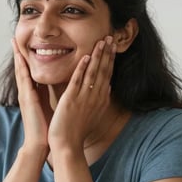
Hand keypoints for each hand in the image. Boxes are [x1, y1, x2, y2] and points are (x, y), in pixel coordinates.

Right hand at [12, 38, 50, 153]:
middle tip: (14, 38)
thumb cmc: (46, 127)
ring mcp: (25, 95)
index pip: (28, 72)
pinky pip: (24, 79)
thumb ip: (48, 94)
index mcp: (32, 94)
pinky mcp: (27, 99)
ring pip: (20, 71)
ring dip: (18, 56)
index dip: (26, 58)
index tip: (25, 45)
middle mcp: (26, 92)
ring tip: (14, 42)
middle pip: (22, 68)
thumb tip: (53, 83)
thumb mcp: (47, 106)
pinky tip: (22, 57)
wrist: (40, 144)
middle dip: (18, 53)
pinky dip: (22, 67)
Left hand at [48, 36, 116, 151]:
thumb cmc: (78, 130)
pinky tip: (86, 56)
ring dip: (98, 56)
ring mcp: (84, 98)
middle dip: (108, 53)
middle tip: (111, 37)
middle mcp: (95, 97)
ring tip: (102, 41)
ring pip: (94, 73)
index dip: (110, 60)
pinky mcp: (72, 100)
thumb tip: (108, 87)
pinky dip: (83, 68)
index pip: (108, 75)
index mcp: (100, 100)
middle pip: (104, 71)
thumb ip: (101, 100)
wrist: (68, 144)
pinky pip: (78, 81)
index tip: (113, 47)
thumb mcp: (94, 114)